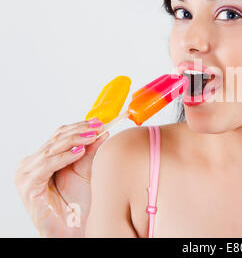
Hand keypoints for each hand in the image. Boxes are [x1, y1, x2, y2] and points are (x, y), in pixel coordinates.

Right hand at [14, 118, 108, 236]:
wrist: (73, 232)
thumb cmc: (78, 206)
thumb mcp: (86, 173)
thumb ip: (91, 153)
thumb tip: (102, 132)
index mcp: (42, 159)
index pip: (59, 135)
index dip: (79, 126)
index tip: (98, 121)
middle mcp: (31, 165)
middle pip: (55, 139)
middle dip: (79, 131)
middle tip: (98, 126)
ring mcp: (26, 175)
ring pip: (51, 149)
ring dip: (74, 140)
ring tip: (93, 136)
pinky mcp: (27, 187)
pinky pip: (46, 166)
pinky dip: (64, 157)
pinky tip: (79, 152)